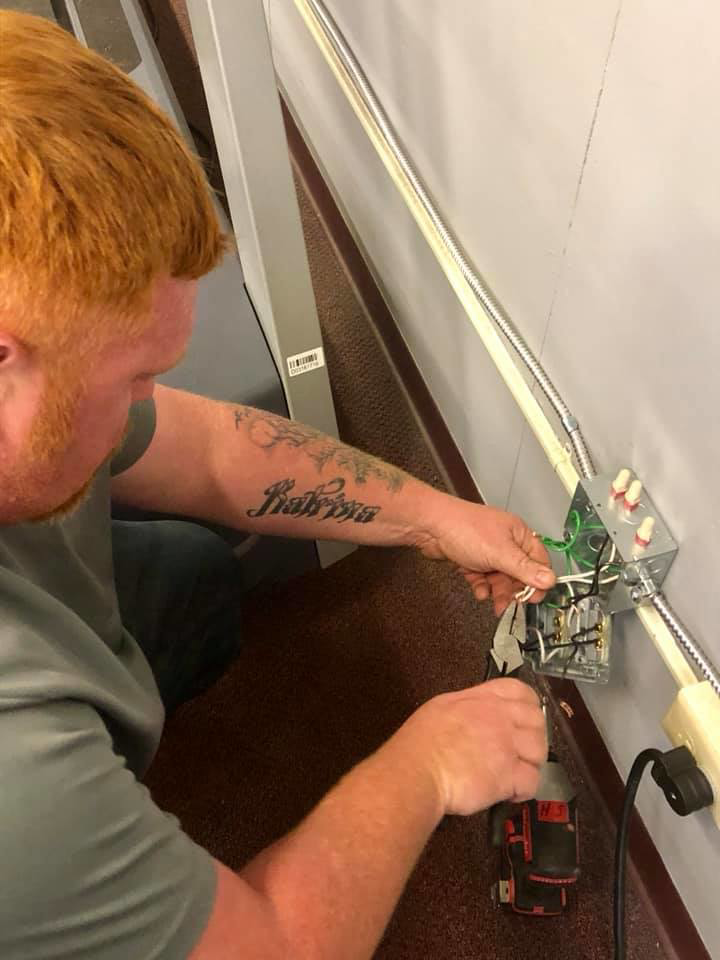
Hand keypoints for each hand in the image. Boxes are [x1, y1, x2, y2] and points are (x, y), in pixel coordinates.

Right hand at [390, 679, 546, 815]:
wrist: (418, 770)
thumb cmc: (420, 741)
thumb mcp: (442, 707)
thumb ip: (467, 706)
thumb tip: (476, 713)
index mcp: (483, 699)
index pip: (520, 690)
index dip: (528, 705)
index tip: (524, 720)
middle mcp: (499, 717)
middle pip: (536, 720)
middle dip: (534, 736)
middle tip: (520, 751)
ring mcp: (507, 745)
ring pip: (539, 750)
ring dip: (531, 763)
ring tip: (515, 774)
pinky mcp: (509, 775)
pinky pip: (532, 781)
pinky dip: (524, 790)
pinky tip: (510, 793)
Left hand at [417, 495, 555, 614]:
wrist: (429, 526)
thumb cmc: (465, 530)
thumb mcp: (500, 553)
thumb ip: (525, 569)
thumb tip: (551, 580)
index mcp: (519, 534)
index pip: (538, 561)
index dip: (538, 580)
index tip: (534, 598)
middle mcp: (506, 542)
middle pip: (519, 573)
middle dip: (515, 590)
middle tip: (510, 604)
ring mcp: (488, 550)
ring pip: (500, 578)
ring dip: (498, 592)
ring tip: (495, 604)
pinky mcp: (472, 559)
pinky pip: (483, 578)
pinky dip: (483, 587)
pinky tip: (479, 592)